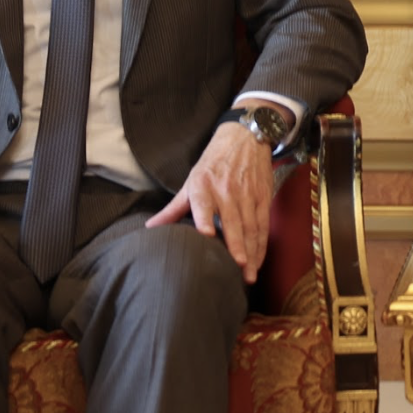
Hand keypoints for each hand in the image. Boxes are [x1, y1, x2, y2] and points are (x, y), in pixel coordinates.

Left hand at [148, 123, 274, 281]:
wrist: (245, 138)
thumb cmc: (213, 163)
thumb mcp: (190, 181)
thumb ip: (173, 208)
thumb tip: (150, 228)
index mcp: (204, 186)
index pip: (204, 205)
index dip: (206, 220)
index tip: (207, 237)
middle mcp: (226, 191)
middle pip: (234, 222)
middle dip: (238, 246)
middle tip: (239, 268)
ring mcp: (247, 195)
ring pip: (251, 227)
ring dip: (252, 252)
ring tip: (249, 274)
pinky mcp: (262, 197)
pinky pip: (263, 225)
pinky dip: (262, 244)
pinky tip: (258, 260)